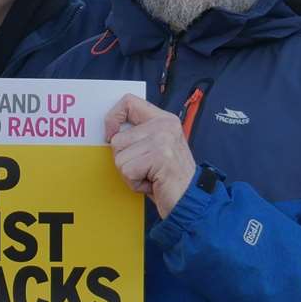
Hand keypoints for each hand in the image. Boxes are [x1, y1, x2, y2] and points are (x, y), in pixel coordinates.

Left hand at [104, 93, 196, 218]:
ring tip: (150, 176)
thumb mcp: (156, 148)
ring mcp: (163, 140)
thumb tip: (110, 132)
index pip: (128, 102)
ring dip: (130, 174)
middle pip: (117, 139)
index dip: (113, 117)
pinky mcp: (159, 156)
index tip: (111, 134)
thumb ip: (139, 135)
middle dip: (125, 160)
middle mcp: (164, 125)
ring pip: (119, 157)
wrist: (190, 199)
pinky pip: (127, 171)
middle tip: (145, 169)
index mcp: (164, 119)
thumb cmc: (168, 178)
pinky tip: (152, 183)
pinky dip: (135, 183)